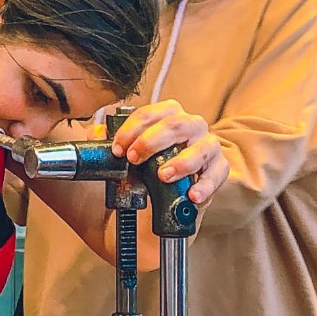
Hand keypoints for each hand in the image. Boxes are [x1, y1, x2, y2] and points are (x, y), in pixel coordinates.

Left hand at [110, 99, 229, 203]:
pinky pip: (217, 174)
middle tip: (134, 159)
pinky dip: (205, 185)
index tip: (118, 150)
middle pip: (176, 124)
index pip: (150, 113)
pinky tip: (192, 195)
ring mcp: (208, 146)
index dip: (131, 130)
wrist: (165, 202)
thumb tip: (97, 132)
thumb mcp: (126, 157)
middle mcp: (191, 125)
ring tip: (164, 176)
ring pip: (201, 147)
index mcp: (168, 115)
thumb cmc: (147, 171)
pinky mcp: (219, 168)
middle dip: (152, 141)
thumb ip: (110, 144)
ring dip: (181, 161)